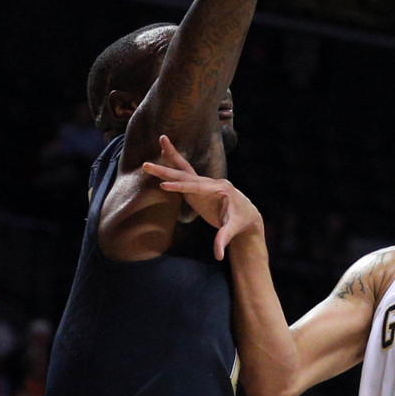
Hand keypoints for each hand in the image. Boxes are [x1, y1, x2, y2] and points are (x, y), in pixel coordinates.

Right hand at [141, 137, 262, 260]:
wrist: (247, 215)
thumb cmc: (241, 221)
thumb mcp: (233, 230)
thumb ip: (224, 240)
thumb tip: (219, 256)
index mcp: (220, 189)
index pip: (197, 187)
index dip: (180, 188)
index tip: (163, 186)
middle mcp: (211, 182)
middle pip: (186, 174)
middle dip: (167, 169)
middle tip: (147, 164)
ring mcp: (204, 183)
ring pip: (184, 169)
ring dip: (170, 157)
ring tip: (160, 139)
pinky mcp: (198, 188)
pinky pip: (184, 176)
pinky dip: (173, 165)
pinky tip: (163, 155)